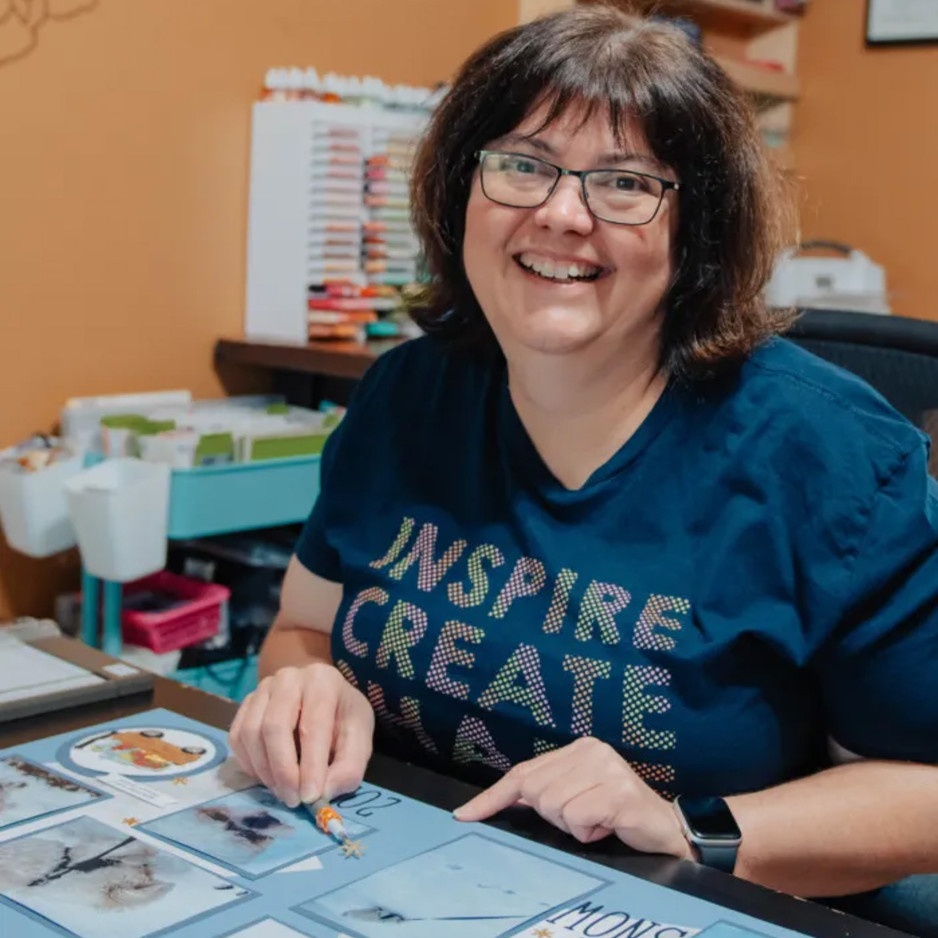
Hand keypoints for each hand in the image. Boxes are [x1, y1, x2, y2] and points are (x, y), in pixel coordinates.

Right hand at [228, 662, 374, 807]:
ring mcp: (262, 689)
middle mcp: (288, 678)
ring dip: (265, 771)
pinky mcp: (246, 705)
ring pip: (251, 733)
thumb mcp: (360, 739)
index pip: (313, 725)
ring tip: (284, 791)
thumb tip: (324, 793)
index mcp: (322, 681)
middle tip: (293, 799)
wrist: (322, 697)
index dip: (311, 765)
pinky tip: (269, 777)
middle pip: (274, 726)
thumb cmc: (342, 718)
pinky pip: (237, 737)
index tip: (311, 796)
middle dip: (283, 770)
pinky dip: (250, 764)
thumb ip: (349, 767)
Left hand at [453, 737, 692, 858]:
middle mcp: (590, 750)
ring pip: (554, 807)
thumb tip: (504, 798)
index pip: (523, 772)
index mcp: (578, 748)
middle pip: (535, 792)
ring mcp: (606, 768)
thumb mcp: (579, 796)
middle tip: (585, 816)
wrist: (668, 828)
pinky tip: (609, 826)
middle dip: (554, 815)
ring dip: (574, 826)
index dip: (492, 796)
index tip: (464, 814)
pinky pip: (577, 818)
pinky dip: (589, 832)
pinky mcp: (617, 791)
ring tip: (599, 820)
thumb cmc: (617, 814)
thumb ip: (547, 790)